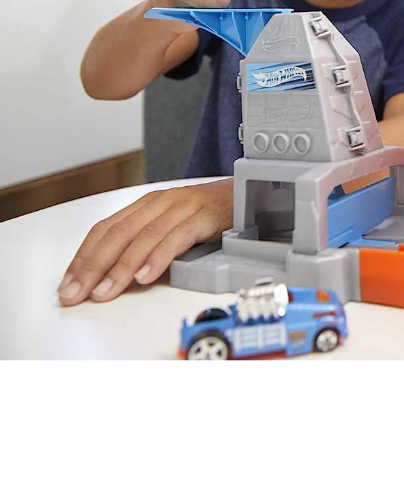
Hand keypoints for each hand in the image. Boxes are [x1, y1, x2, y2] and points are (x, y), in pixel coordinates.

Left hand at [57, 180, 233, 305]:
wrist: (250, 193)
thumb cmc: (210, 213)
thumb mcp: (172, 224)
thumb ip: (146, 243)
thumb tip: (111, 277)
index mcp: (148, 204)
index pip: (105, 229)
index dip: (83, 257)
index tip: (69, 284)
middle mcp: (161, 202)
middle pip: (119, 234)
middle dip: (93, 266)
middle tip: (79, 294)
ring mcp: (184, 207)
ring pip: (144, 237)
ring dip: (121, 268)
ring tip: (106, 292)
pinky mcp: (206, 216)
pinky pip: (178, 237)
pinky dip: (159, 257)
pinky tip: (146, 275)